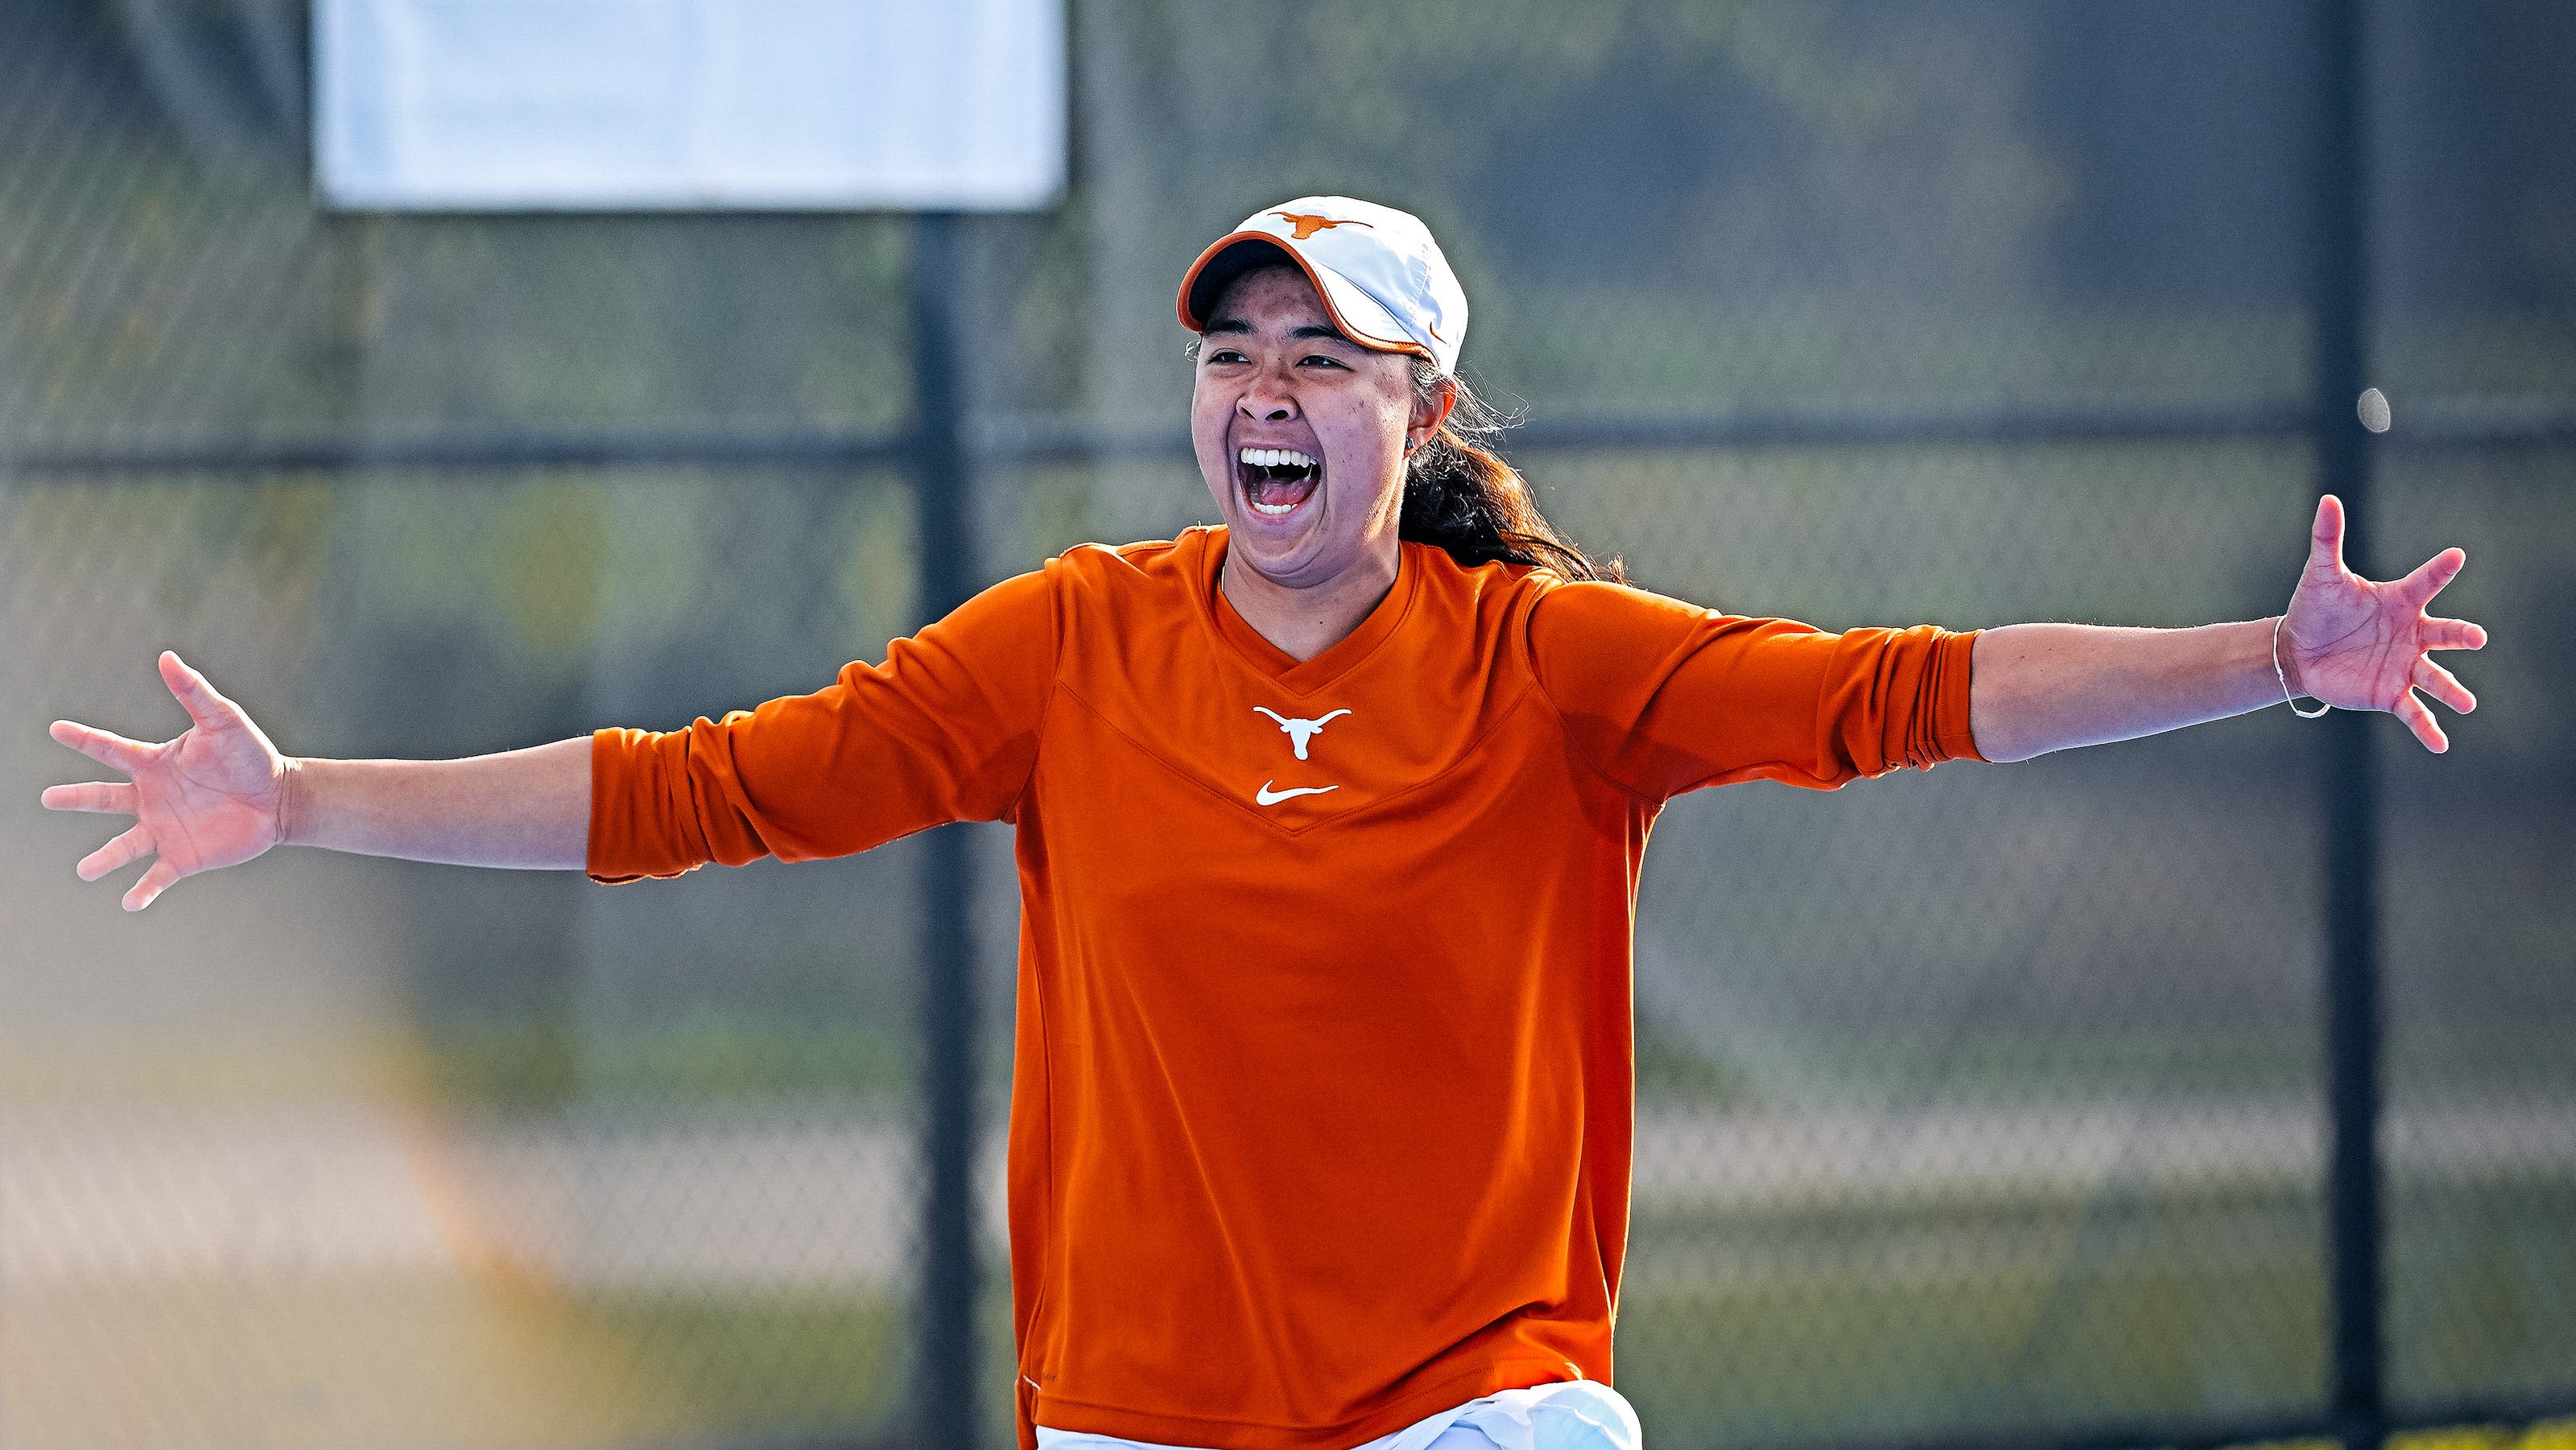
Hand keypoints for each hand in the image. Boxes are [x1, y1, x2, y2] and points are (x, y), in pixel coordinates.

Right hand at [41, 652, 290, 910]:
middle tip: (47, 798)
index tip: (55, 728)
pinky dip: (142, 890)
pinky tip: (129, 902)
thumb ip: (193, 692)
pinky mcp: (184, 856)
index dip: (84, 739)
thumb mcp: (223, 720)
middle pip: (104, 799)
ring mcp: (164, 828)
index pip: (111, 749)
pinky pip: (157, 876)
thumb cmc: (251, 756)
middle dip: (75, 799)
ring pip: (124, 846)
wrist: (280, 797)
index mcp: (155, 764)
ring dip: (104, 859)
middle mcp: (151, 797)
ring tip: (84, 870)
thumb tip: (167, 656)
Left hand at [2280, 495, 2487, 751]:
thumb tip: (2328, 499)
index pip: (2425, 582)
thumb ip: (2327, 539)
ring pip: (2435, 678)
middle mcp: (2411, 633)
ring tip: (2467, 702)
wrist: (2298, 650)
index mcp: (2400, 601)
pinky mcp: (2390, 693)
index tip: (2456, 556)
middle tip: (2476, 638)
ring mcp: (2405, 665)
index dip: (2439, 570)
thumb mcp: (2321, 574)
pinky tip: (2441, 743)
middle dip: (2460, 635)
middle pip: (2444, 633)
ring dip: (2452, 690)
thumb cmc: (2316, 608)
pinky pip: (2414, 712)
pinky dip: (2427, 728)